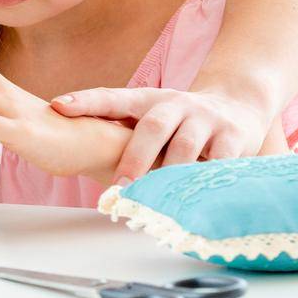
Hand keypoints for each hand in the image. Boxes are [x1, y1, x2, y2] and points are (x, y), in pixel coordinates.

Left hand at [50, 85, 272, 184]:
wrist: (239, 105)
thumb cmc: (182, 120)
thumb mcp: (153, 118)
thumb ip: (124, 133)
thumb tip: (75, 156)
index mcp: (149, 99)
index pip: (113, 97)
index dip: (86, 101)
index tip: (59, 105)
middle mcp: (176, 104)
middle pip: (151, 127)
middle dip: (133, 158)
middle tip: (119, 187)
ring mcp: (205, 118)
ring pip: (184, 147)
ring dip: (167, 175)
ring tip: (155, 199)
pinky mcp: (233, 136)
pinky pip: (218, 162)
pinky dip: (205, 180)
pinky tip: (196, 198)